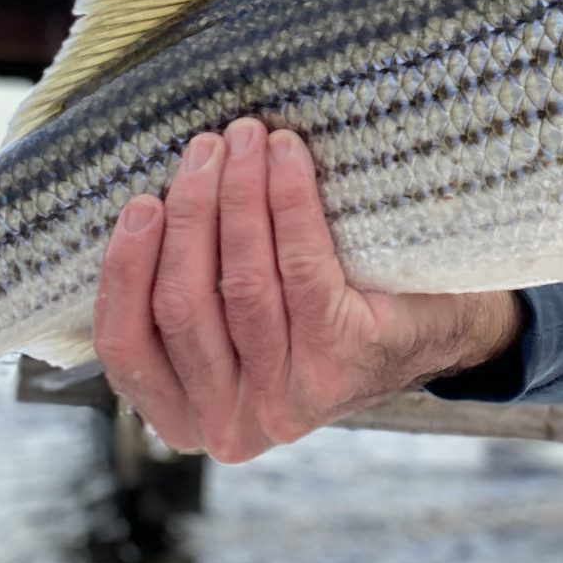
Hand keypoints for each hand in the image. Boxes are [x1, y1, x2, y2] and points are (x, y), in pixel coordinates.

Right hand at [92, 117, 522, 462]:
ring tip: (244, 138)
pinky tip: (286, 156)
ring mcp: (291, 398)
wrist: (438, 329)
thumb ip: (188, 297)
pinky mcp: (344, 360)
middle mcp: (233, 424)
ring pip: (242, 283)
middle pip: (182, 304)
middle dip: (189, 213)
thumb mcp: (234, 326)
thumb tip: (143, 208)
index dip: (124, 270)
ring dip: (237, 196)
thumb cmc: (319, 313)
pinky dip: (289, 202)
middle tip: (203, 147)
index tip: (140, 204)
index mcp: (187, 417)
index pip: (126, 347)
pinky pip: (302, 267)